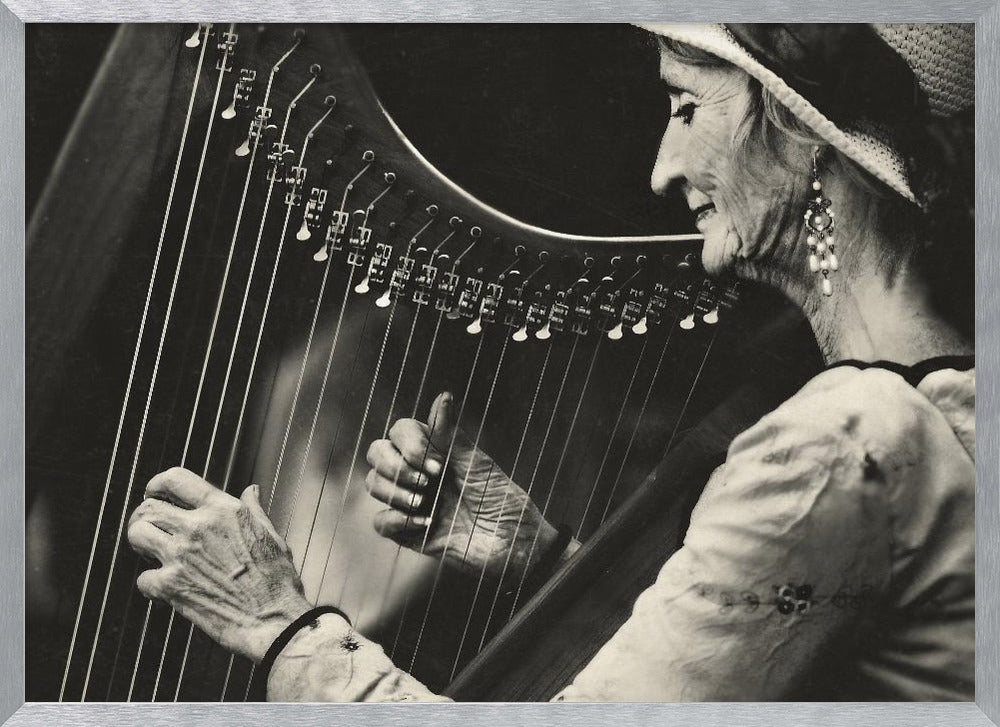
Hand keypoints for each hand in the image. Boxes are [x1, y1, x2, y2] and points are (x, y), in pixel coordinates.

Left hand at [127, 467, 310, 661]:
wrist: (273, 620)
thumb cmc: (277, 580)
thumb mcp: (271, 535)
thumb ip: (253, 509)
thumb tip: (251, 491)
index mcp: (224, 510)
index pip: (176, 479)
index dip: (158, 483)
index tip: (155, 492)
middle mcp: (199, 527)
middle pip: (148, 507)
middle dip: (144, 514)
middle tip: (150, 524)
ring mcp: (182, 556)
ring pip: (137, 534)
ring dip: (141, 542)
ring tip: (151, 550)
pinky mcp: (172, 586)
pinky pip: (143, 578)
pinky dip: (151, 583)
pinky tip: (166, 586)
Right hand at [365, 392, 560, 582]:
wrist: (512, 543)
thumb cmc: (501, 499)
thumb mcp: (477, 464)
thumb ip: (451, 435)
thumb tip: (444, 395)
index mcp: (434, 451)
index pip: (399, 431)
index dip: (410, 445)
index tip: (439, 465)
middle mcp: (417, 472)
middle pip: (376, 452)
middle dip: (394, 465)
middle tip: (428, 483)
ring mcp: (411, 501)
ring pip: (373, 484)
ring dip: (394, 491)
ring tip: (424, 504)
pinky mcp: (408, 531)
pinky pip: (380, 522)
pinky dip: (396, 520)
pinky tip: (426, 524)